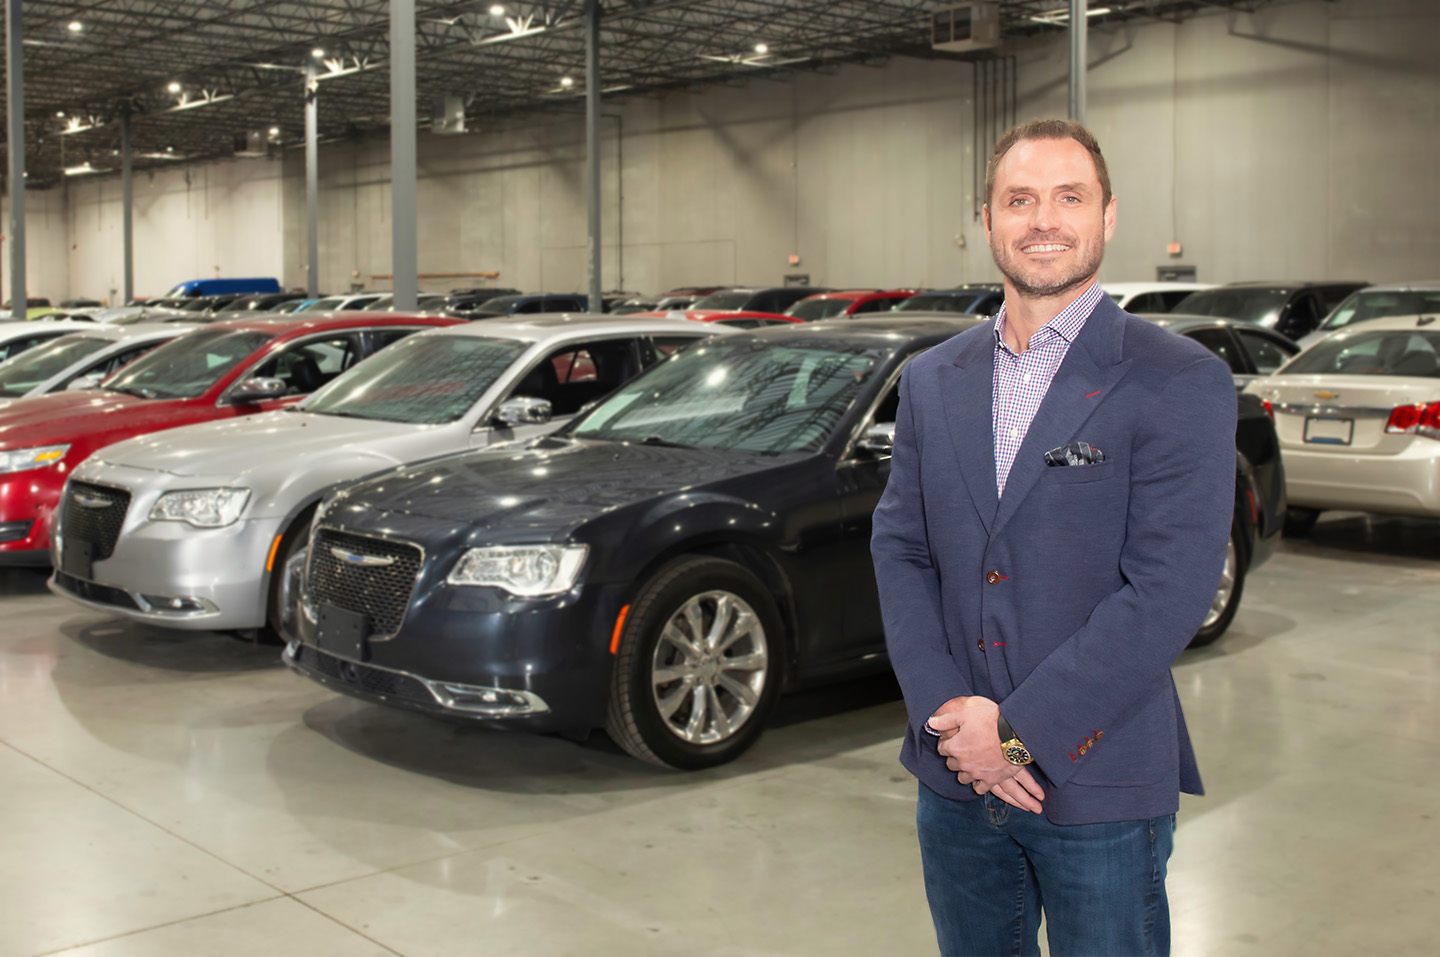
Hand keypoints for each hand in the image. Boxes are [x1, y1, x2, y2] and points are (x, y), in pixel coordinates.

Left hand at [930, 703, 1045, 812]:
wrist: (1015, 734)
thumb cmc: (990, 721)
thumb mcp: (965, 715)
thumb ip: (946, 720)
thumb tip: (931, 722)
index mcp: (955, 747)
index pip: (942, 749)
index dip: (946, 743)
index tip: (952, 739)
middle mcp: (963, 763)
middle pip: (951, 764)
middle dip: (954, 757)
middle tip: (963, 750)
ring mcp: (976, 773)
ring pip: (963, 778)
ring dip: (965, 771)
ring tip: (971, 763)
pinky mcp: (990, 780)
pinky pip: (979, 788)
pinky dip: (978, 784)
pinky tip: (981, 776)